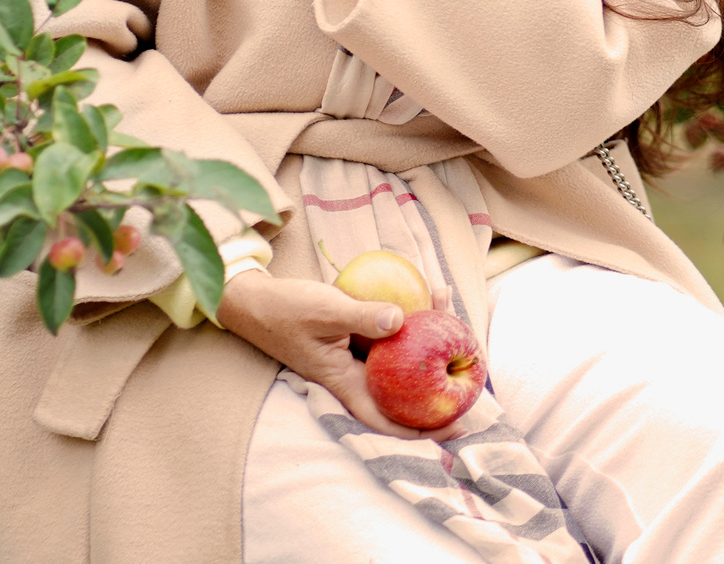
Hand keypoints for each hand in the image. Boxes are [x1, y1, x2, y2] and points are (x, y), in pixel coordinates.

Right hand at [215, 271, 462, 439]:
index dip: (422, 431)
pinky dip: (408, 317)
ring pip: (397, 358)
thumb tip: (402, 321)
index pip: (387, 419)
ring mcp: (353, 356)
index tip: (455, 427)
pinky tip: (426, 292)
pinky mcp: (353, 336)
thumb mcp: (324, 309)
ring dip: (426, 337)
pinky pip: (388, 334)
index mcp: (344, 382)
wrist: (253, 300)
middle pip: (401, 388)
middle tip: (470, 360)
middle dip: (436, 377)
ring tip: (449, 307)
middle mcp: (353, 375)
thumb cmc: (284, 310)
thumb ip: (361, 314)